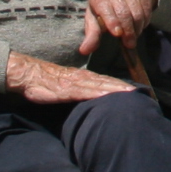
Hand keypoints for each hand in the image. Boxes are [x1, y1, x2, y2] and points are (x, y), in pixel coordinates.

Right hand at [7, 50, 132, 103]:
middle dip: (124, 88)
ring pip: (99, 86)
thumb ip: (80, 89)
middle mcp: (83, 78)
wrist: (28, 74)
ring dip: (115, 90)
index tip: (137, 90)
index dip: (122, 86)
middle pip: (107, 83)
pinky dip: (96, 94)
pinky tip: (105, 96)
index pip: (107, 81)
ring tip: (130, 94)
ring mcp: (75, 84)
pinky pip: (83, 92)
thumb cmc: (46, 81)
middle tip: (141, 92)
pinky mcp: (65, 90)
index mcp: (84, 77)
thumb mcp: (66, 84)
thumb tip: (94, 97)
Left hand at [80, 0, 159, 52]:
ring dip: (136, 29)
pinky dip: (143, 23)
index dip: (112, 21)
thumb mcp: (94, 18)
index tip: (117, 33)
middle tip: (129, 44)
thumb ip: (92, 34)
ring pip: (137, 14)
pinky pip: (146, 12)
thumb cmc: (105, 6)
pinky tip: (138, 24)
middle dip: (127, 31)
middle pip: (124, 14)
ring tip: (132, 35)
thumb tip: (84, 50)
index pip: (105, 8)